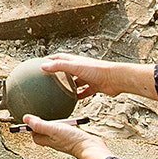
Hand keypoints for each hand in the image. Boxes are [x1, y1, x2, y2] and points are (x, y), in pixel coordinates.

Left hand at [22, 115, 111, 158]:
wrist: (90, 147)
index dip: (31, 128)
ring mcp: (63, 140)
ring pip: (54, 133)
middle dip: (41, 126)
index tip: (29, 120)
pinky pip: (64, 131)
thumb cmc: (72, 140)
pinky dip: (63, 126)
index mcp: (48, 140)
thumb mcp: (53, 129)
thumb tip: (25, 119)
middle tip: (39, 117)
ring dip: (53, 125)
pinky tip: (67, 123)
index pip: (35, 135)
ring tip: (52, 119)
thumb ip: (40, 125)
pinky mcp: (72, 138)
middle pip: (44, 134)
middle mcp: (54, 141)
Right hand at [38, 52, 155, 101]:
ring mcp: (88, 77)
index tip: (42, 63)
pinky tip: (74, 99)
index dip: (51, 60)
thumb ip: (59, 67)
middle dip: (59, 73)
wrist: (115, 78)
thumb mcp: (75, 67)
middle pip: (67, 70)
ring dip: (69, 85)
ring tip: (60, 91)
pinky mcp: (94, 86)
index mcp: (76, 61)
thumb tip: (43, 66)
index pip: (60, 58)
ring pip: (76, 81)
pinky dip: (79, 95)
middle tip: (49, 78)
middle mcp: (82, 68)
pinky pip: (84, 92)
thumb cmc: (98, 70)